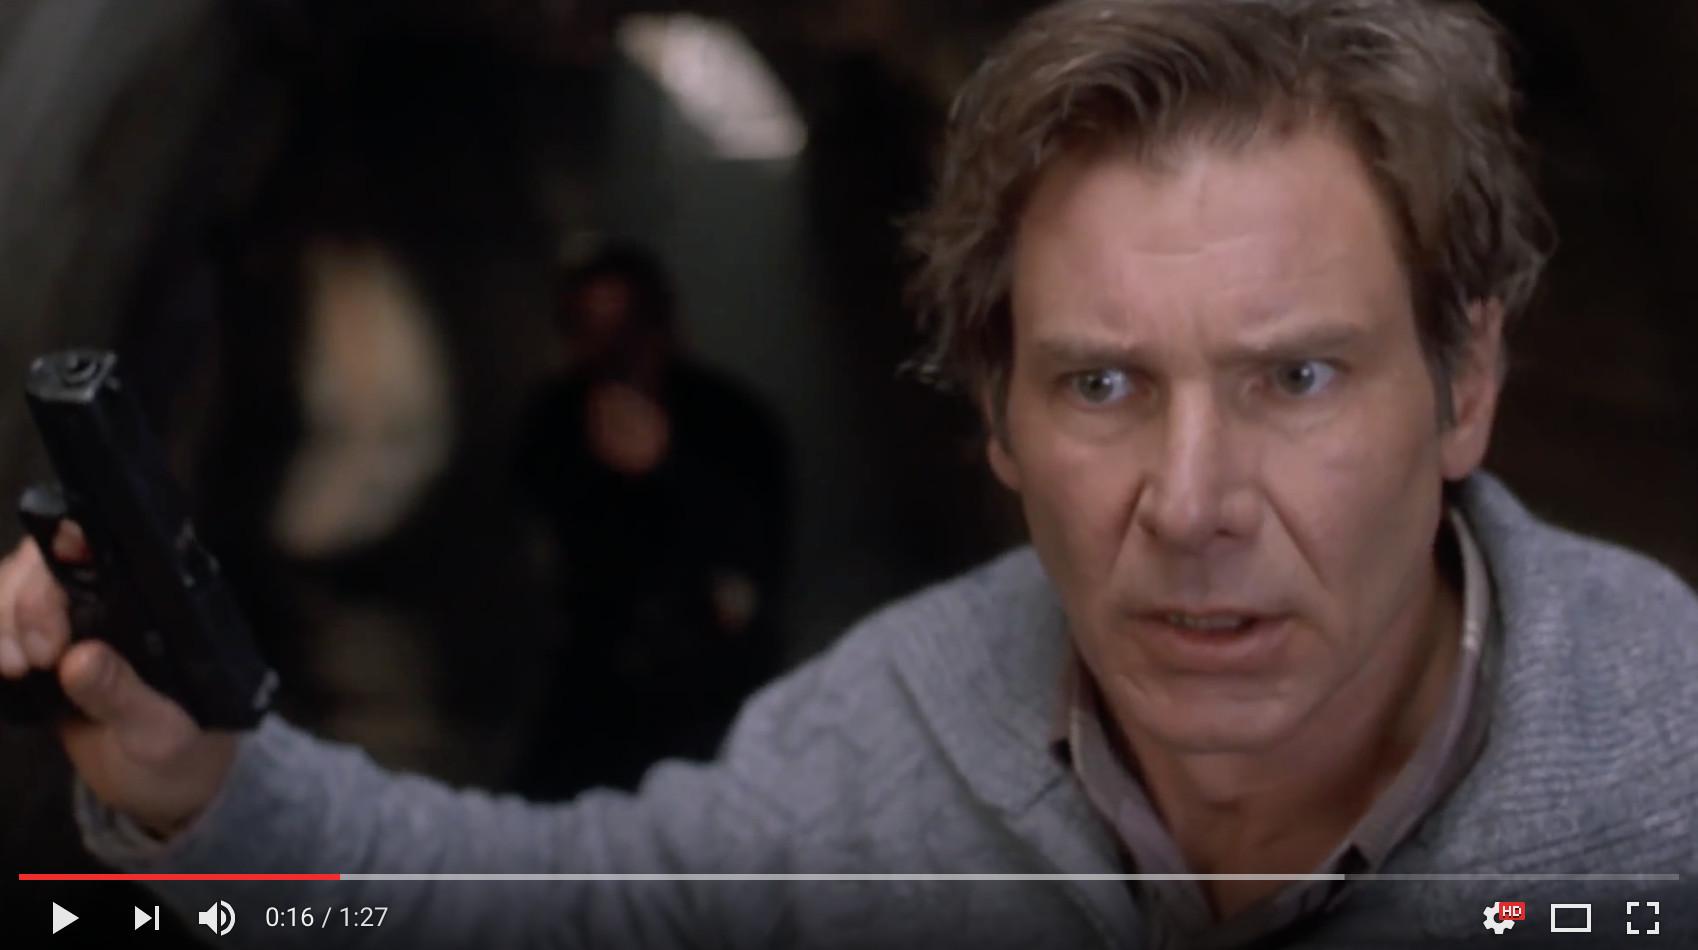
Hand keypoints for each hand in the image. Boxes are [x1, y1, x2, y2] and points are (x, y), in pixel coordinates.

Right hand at [0, 523, 236, 837]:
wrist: (157, 787)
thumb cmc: (180, 752)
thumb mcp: (159, 732)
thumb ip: (123, 695)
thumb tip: (79, 658)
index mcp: (157, 605)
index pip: (110, 545)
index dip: (70, 549)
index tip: (51, 609)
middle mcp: (114, 599)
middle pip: (46, 561)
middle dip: (27, 604)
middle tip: (37, 659)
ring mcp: (71, 619)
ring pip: (12, 584)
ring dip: (0, 619)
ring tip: (14, 667)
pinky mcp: (38, 646)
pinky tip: (0, 668)